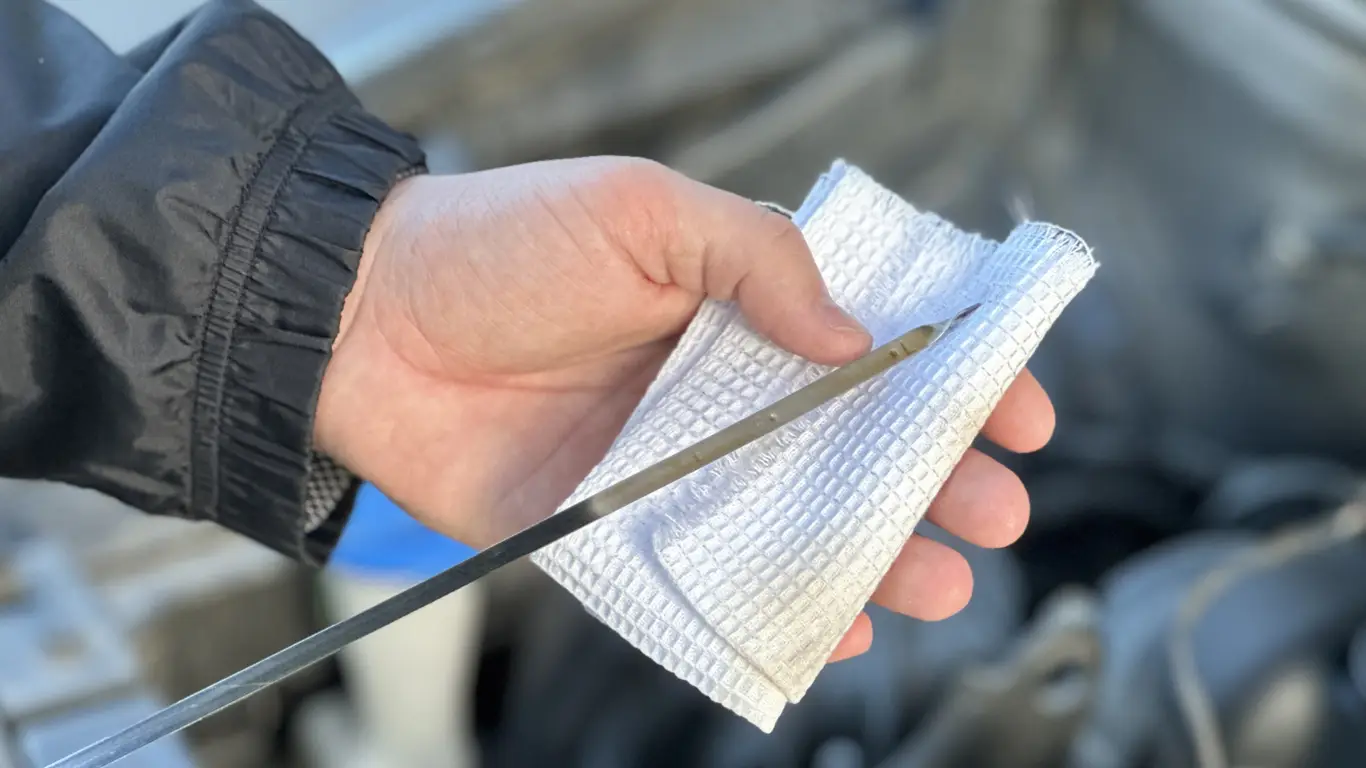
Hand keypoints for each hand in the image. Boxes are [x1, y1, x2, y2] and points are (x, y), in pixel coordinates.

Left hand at [315, 157, 1053, 659]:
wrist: (365, 321)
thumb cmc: (499, 244)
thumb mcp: (647, 211)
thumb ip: (761, 260)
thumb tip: (860, 335)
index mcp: (736, 308)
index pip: (871, 342)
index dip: (951, 374)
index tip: (1018, 406)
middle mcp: (717, 392)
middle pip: (852, 445)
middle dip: (936, 477)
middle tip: (996, 508)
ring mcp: (673, 467)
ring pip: (798, 520)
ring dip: (877, 553)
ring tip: (944, 578)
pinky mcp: (616, 530)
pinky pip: (711, 580)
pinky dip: (774, 607)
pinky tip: (835, 623)